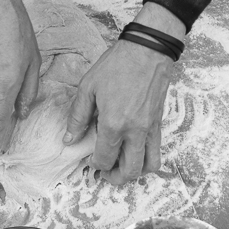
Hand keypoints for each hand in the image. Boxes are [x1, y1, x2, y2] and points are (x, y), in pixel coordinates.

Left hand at [63, 3, 184, 184]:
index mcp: (114, 124)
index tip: (91, 160)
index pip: (105, 159)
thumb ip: (78, 117)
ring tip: (122, 167)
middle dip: (115, 178)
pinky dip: (147, 159)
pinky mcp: (159, 123)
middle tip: (106, 174)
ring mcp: (150, 129)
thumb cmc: (116, 66)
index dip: (96, 165)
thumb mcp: (88, 88)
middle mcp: (135, 131)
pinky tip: (135, 152)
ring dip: (135, 173)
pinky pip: (158, 151)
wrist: (147, 50)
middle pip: (129, 171)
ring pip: (149, 166)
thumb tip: (69, 139)